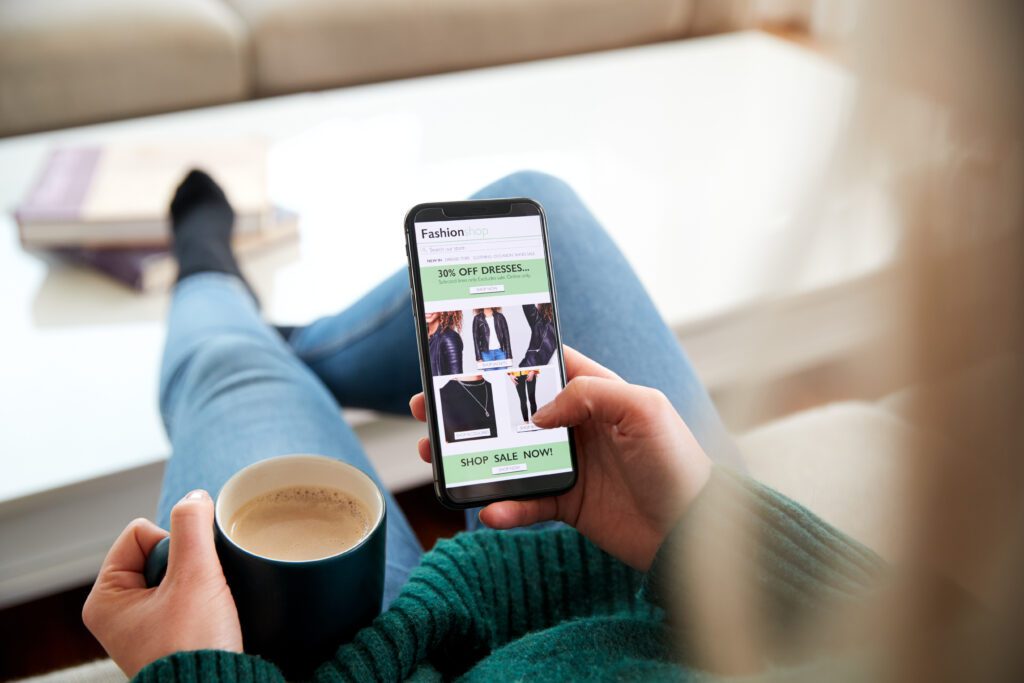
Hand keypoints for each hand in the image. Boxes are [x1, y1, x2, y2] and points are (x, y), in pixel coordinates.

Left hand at [83, 490, 242, 676]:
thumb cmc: (193, 645)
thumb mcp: (194, 576)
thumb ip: (192, 526)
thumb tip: (196, 496)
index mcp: (105, 598)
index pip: (139, 532)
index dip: (172, 545)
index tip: (184, 577)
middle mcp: (118, 610)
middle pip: (159, 549)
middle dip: (187, 564)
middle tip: (196, 594)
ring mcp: (144, 622)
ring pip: (177, 570)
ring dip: (198, 580)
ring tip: (204, 607)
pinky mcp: (168, 632)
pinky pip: (187, 592)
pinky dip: (203, 597)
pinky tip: (208, 616)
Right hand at [409, 347, 711, 569]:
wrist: (694, 532)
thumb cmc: (678, 462)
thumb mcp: (644, 409)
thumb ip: (590, 394)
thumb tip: (540, 412)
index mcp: (596, 393)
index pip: (544, 367)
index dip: (506, 361)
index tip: (466, 358)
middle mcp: (578, 426)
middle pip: (512, 411)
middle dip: (470, 408)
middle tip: (429, 407)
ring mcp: (570, 466)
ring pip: (508, 456)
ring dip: (471, 457)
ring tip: (436, 457)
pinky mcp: (568, 505)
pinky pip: (525, 503)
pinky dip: (504, 507)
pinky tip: (488, 509)